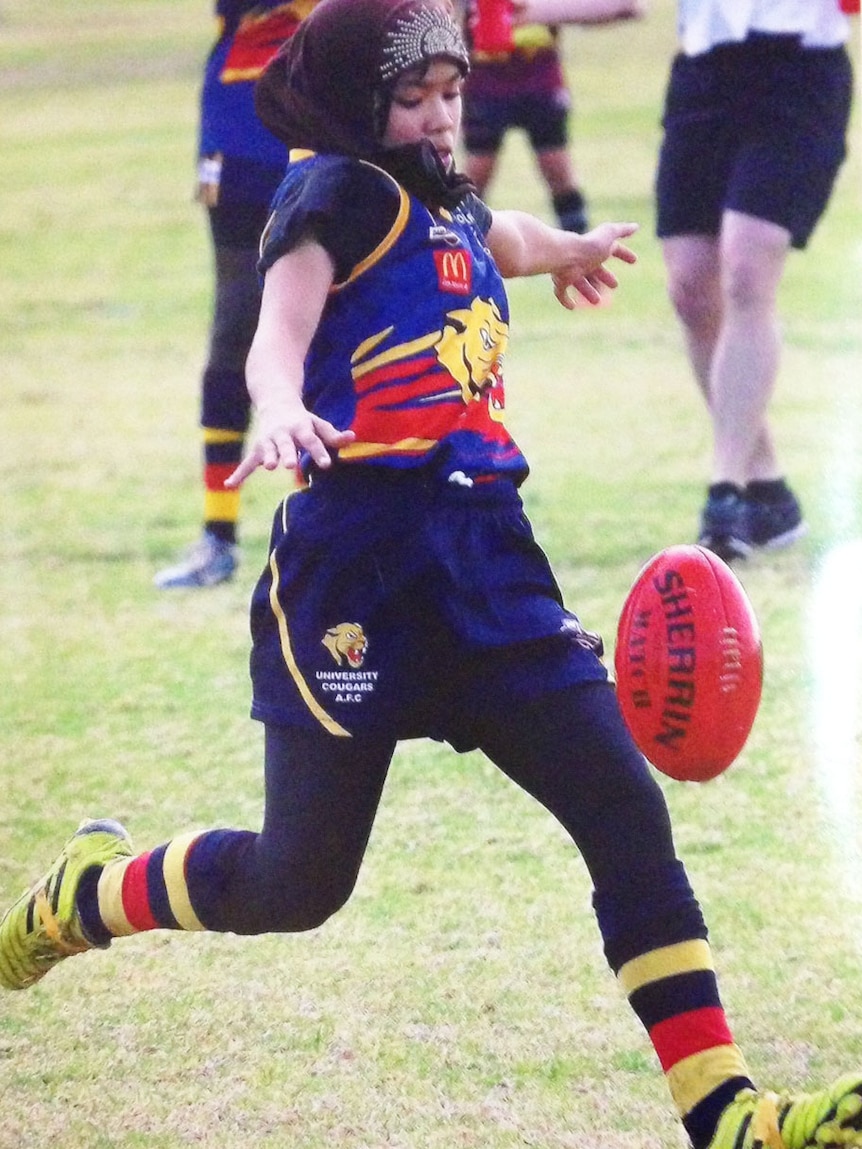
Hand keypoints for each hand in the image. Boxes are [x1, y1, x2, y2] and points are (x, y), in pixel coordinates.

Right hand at [225, 404, 354, 487]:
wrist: (275, 402)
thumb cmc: (302, 420)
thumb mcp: (318, 424)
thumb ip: (333, 435)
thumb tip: (352, 438)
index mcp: (301, 427)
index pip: (311, 440)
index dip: (319, 452)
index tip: (326, 464)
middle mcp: (283, 434)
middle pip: (286, 445)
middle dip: (287, 454)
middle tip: (289, 464)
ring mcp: (268, 441)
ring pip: (267, 450)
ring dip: (268, 458)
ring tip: (270, 467)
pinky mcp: (257, 448)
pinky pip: (247, 462)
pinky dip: (239, 473)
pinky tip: (230, 485)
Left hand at [551, 221, 637, 308]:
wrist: (567, 255)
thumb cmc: (590, 245)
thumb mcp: (609, 234)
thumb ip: (622, 230)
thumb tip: (636, 226)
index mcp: (597, 248)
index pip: (613, 250)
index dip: (624, 254)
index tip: (634, 261)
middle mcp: (584, 259)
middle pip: (595, 270)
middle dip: (605, 277)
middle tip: (615, 285)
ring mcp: (571, 271)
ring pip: (581, 283)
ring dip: (589, 292)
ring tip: (597, 301)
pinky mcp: (561, 281)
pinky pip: (561, 293)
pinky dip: (566, 300)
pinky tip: (573, 307)